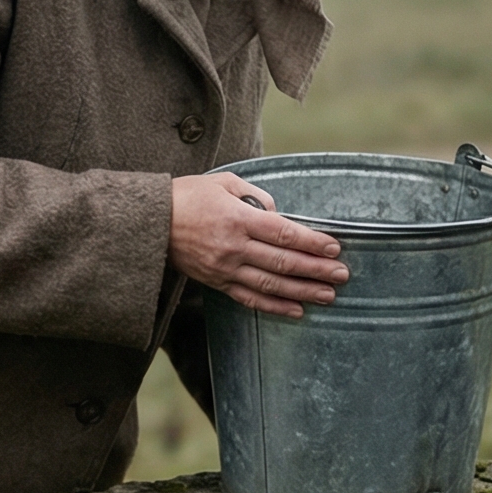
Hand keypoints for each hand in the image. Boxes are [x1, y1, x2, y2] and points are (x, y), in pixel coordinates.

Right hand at [169, 173, 347, 318]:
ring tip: (328, 295)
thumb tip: (280, 214)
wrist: (149, 223)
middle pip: (283, 261)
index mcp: (238, 218)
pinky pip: (250, 298)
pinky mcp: (217, 282)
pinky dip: (275, 306)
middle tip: (342, 275)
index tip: (335, 248)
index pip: (284, 234)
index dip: (312, 242)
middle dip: (316, 269)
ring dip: (303, 291)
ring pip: (271, 284)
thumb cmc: (188, 196)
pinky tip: (297, 310)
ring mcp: (225, 268)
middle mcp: (233, 246)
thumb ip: (256, 196)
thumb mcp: (224, 182)